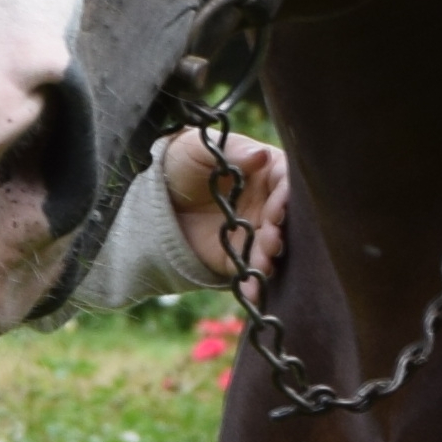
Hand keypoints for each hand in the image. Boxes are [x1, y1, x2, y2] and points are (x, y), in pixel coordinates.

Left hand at [159, 126, 290, 293]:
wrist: (155, 196)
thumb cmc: (183, 161)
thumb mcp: (201, 148)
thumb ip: (232, 151)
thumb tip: (261, 154)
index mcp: (264, 172)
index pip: (285, 181)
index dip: (286, 195)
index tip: (279, 207)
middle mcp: (266, 204)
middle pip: (284, 218)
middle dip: (280, 230)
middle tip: (271, 238)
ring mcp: (254, 232)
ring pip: (270, 248)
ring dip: (269, 258)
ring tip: (262, 265)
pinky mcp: (237, 257)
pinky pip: (250, 272)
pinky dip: (253, 285)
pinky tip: (252, 293)